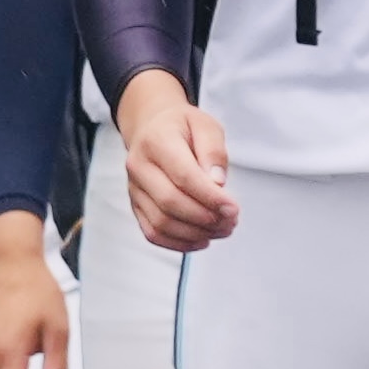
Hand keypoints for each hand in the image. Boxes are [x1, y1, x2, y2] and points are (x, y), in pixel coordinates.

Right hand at [121, 73, 237, 252]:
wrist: (152, 128)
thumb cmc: (181, 127)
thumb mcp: (205, 125)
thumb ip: (213, 151)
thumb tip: (217, 182)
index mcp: (156, 141)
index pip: (183, 176)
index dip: (210, 197)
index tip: (233, 208)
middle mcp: (139, 166)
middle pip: (170, 202)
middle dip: (205, 218)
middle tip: (231, 220)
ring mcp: (134, 188)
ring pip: (161, 222)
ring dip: (195, 233)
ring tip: (222, 229)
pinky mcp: (136, 206)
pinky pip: (153, 233)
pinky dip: (179, 243)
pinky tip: (202, 239)